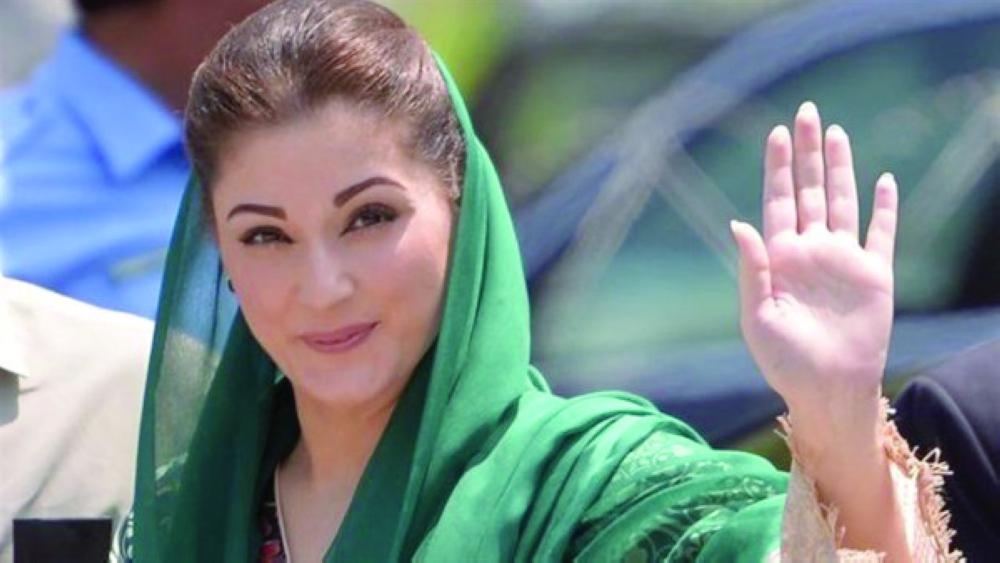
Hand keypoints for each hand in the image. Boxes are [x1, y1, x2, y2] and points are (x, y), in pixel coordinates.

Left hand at [733, 101, 911, 558]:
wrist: (826, 389)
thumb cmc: (783, 359)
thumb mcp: (757, 314)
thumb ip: (752, 267)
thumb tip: (739, 222)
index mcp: (779, 258)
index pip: (778, 201)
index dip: (778, 168)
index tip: (775, 133)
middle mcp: (810, 251)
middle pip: (810, 190)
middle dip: (807, 153)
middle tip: (806, 113)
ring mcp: (842, 260)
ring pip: (843, 201)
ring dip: (841, 168)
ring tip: (836, 133)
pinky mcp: (874, 274)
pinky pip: (880, 233)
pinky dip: (884, 207)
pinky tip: (883, 180)